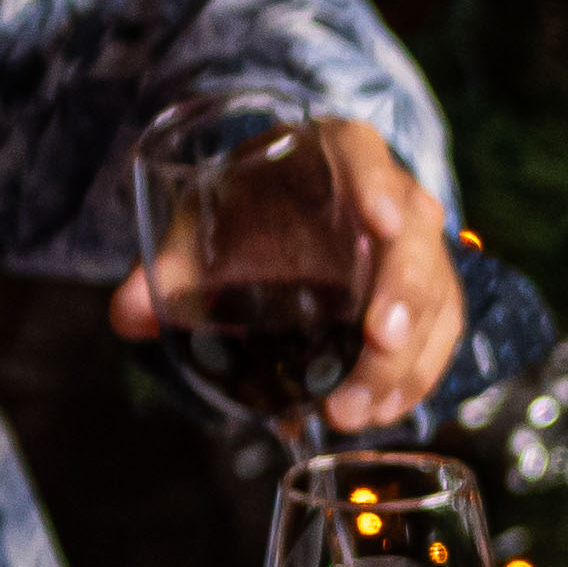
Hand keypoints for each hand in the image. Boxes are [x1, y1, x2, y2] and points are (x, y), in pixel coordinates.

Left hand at [107, 117, 465, 422]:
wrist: (285, 220)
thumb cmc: (251, 213)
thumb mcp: (206, 225)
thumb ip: (169, 265)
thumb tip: (128, 315)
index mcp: (335, 155)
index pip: (363, 154)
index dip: (376, 185)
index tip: (379, 222)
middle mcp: (393, 195)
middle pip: (414, 239)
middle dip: (404, 295)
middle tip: (380, 343)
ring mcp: (418, 250)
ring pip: (436, 297)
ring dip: (406, 359)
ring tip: (354, 409)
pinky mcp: (429, 296)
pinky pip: (439, 336)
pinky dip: (413, 379)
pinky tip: (379, 413)